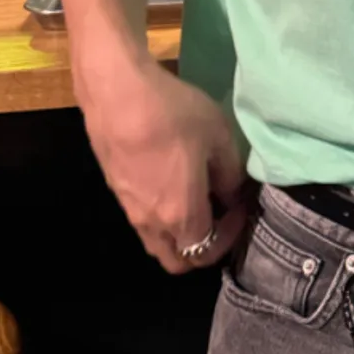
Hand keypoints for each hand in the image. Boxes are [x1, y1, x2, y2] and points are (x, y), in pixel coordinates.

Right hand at [78, 52, 248, 273]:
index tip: (240, 207)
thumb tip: (231, 196)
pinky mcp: (114, 188)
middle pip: (176, 261)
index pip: (207, 252)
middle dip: (202, 249)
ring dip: (178, 234)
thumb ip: (230, 176)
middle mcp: (151, 222)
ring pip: (156, 242)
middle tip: (219, 216)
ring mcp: (128, 208)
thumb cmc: (174, 115)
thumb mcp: (219, 138)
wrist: (117, 92)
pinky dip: (160, 215)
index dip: (230, 237)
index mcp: (180, 216)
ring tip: (196, 198)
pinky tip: (171, 180)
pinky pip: (142, 219)